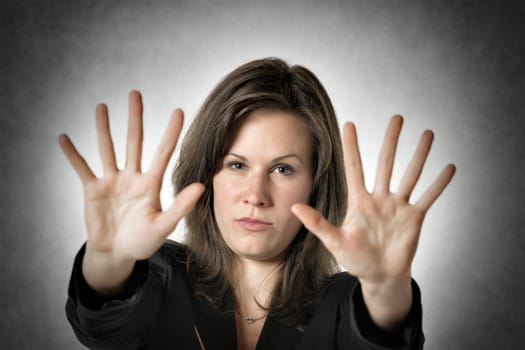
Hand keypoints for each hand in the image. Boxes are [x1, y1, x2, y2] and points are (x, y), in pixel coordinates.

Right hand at [59, 91, 203, 292]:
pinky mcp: (92, 190)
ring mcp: (112, 181)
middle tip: (135, 94)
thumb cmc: (143, 242)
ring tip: (102, 106)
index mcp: (151, 184)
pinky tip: (63, 138)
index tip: (179, 111)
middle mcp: (132, 177)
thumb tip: (201, 186)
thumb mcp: (163, 226)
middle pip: (134, 142)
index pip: (163, 153)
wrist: (117, 255)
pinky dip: (73, 154)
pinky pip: (81, 168)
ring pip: (107, 149)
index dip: (171, 133)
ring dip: (103, 128)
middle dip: (135, 119)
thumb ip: (180, 206)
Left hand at [292, 115, 454, 327]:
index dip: (352, 146)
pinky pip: (428, 197)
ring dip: (419, 155)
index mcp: (359, 201)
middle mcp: (380, 198)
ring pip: (410, 175)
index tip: (349, 124)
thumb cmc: (355, 260)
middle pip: (386, 163)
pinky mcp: (414, 218)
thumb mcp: (334, 241)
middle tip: (397, 118)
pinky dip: (439, 184)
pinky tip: (448, 168)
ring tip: (428, 134)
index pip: (354, 167)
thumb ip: (317, 223)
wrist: (379, 276)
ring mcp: (398, 206)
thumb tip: (294, 208)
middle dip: (391, 141)